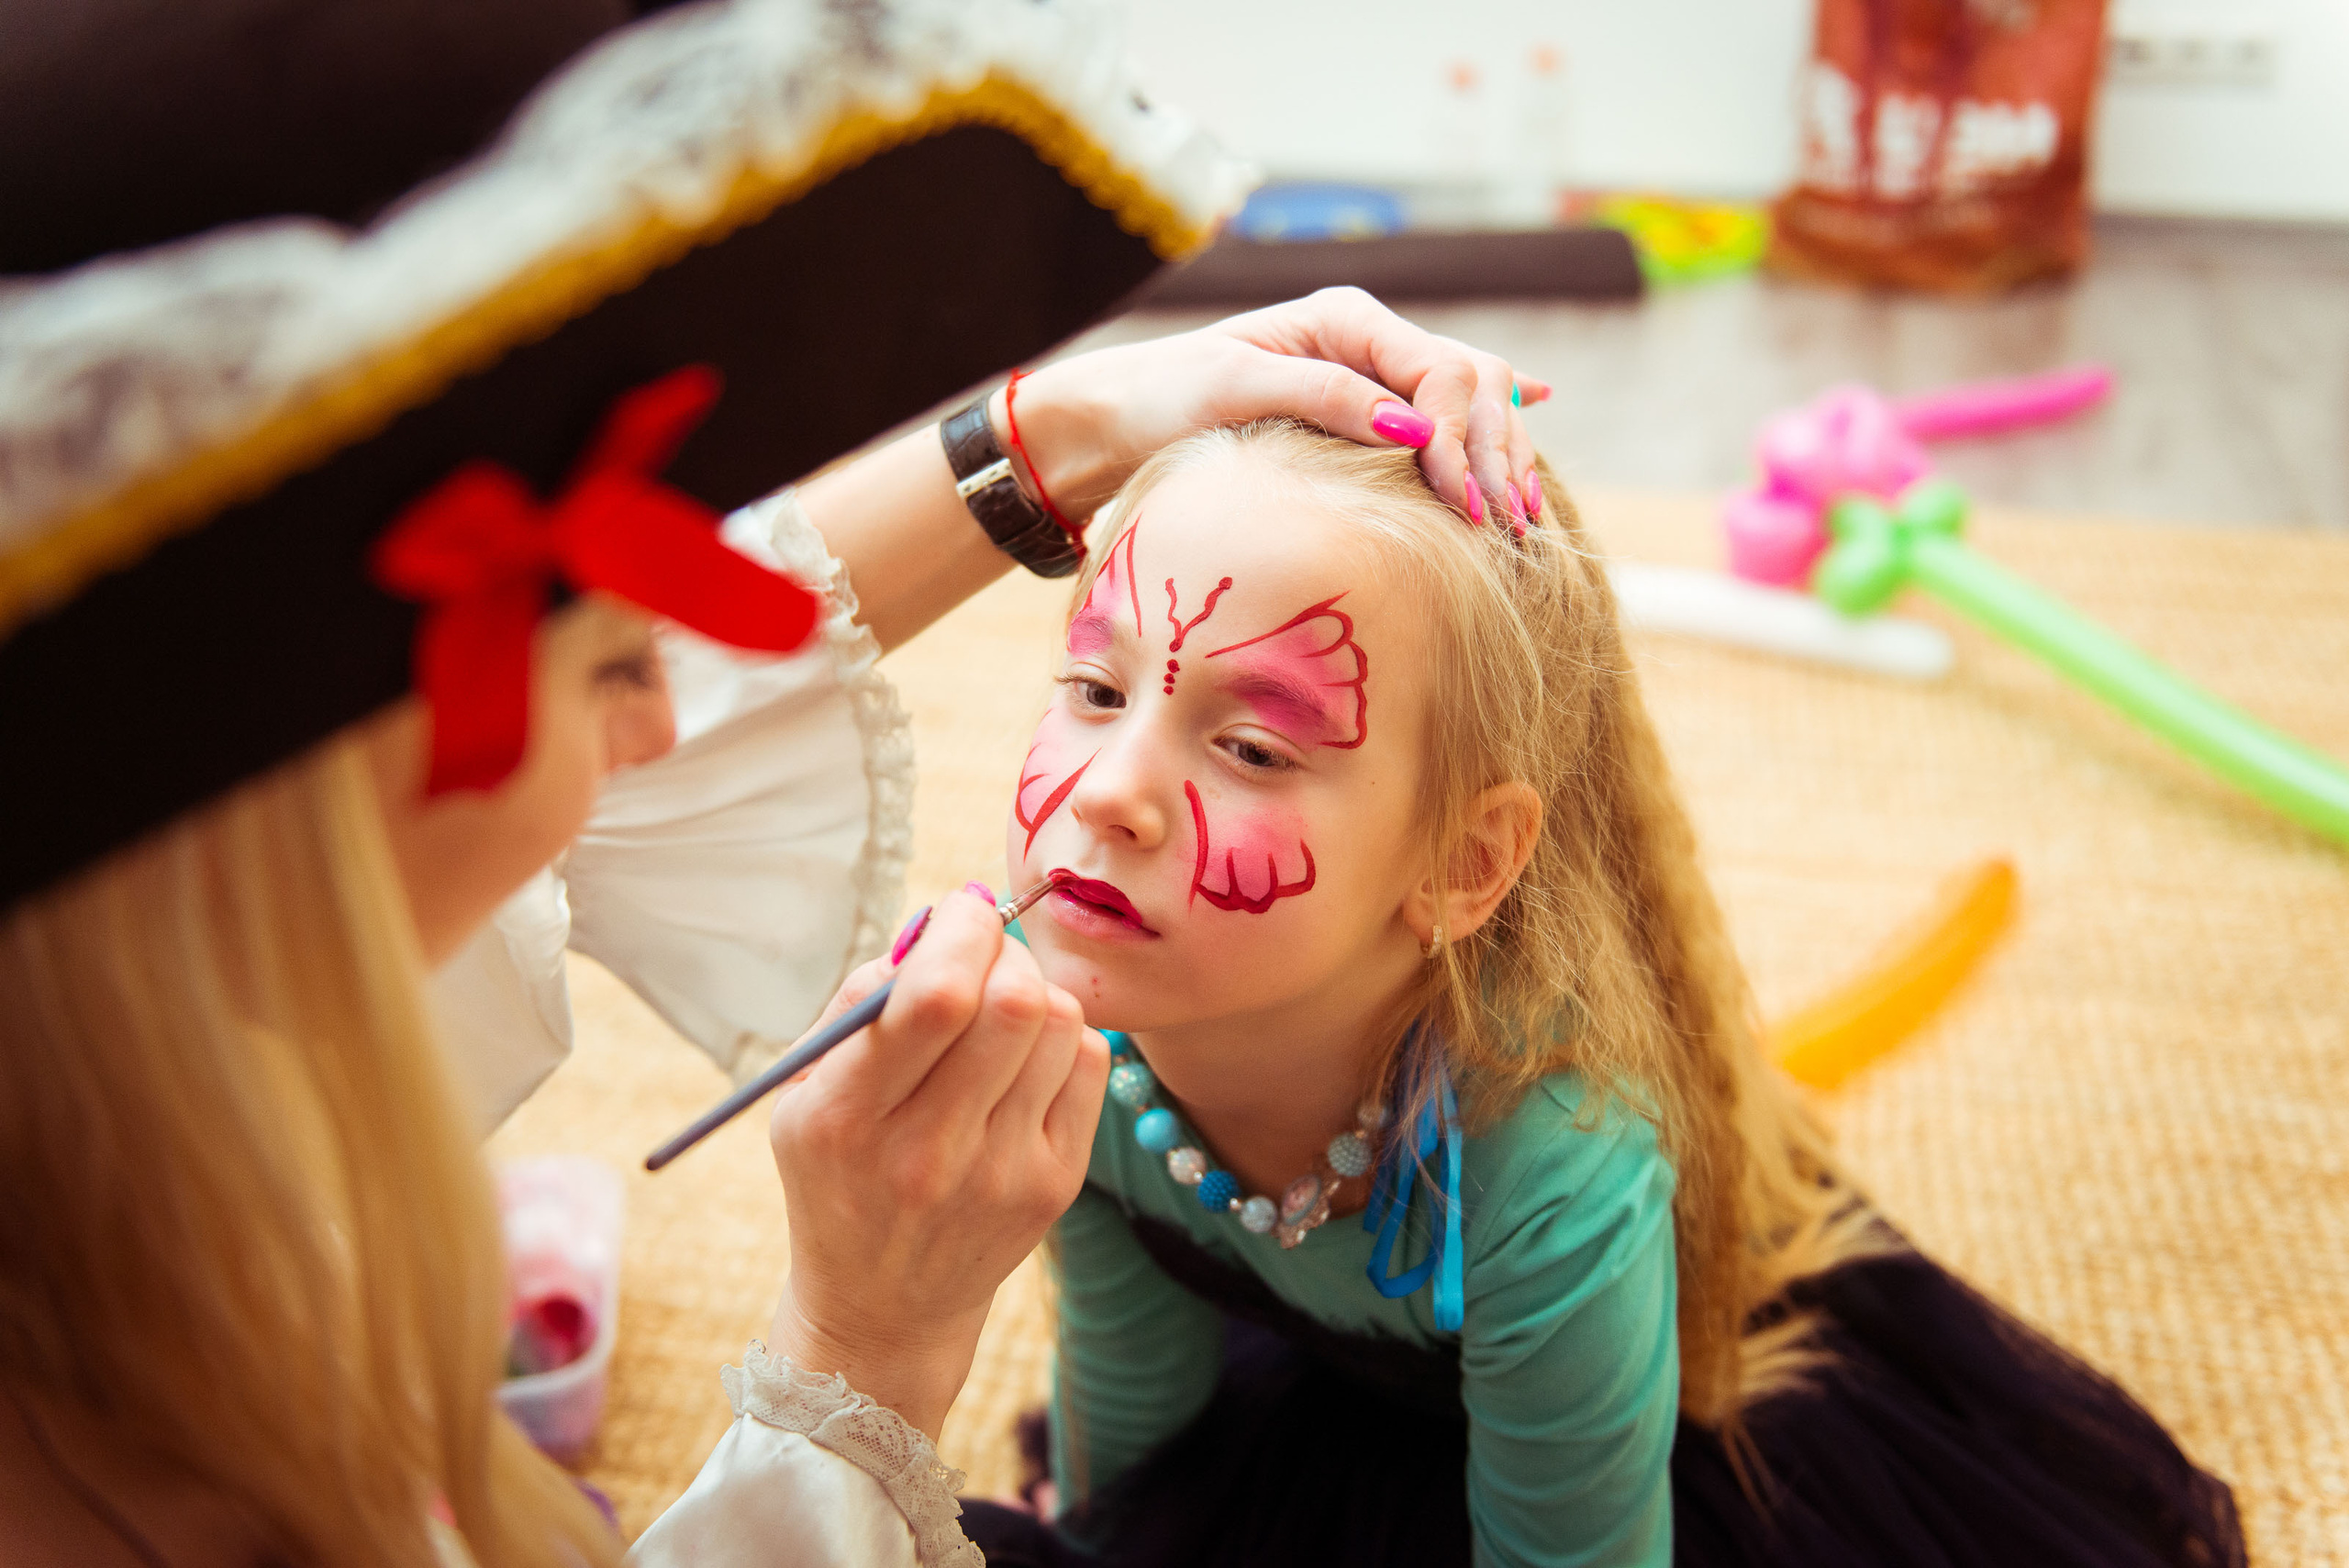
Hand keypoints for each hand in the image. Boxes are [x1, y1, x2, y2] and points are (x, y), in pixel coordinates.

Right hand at [765, 887, 1108, 1437]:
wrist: (884, 1307)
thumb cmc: (839, 1173)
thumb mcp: (805, 1090)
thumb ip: (861, 997)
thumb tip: (943, 923)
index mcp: (847, 1118)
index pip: (934, 999)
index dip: (961, 932)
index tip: (960, 911)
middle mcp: (928, 1152)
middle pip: (1012, 1004)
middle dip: (1002, 950)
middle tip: (982, 952)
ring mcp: (1001, 1174)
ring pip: (1059, 1024)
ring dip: (1034, 990)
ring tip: (998, 1010)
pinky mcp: (1054, 1186)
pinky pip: (1090, 1063)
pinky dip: (1063, 1036)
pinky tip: (1025, 1057)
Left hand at [1002, 286, 1549, 528]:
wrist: (1115, 424)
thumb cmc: (1164, 398)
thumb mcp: (1236, 387)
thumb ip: (1324, 397)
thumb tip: (1413, 429)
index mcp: (1346, 317)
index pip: (1438, 371)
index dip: (1464, 436)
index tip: (1468, 504)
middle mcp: (1369, 340)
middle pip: (1471, 384)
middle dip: (1498, 450)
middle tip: (1508, 524)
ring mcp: (1372, 378)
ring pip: (1471, 405)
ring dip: (1501, 456)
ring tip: (1521, 519)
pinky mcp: (1365, 418)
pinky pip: (1446, 424)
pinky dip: (1484, 443)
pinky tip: (1529, 438)